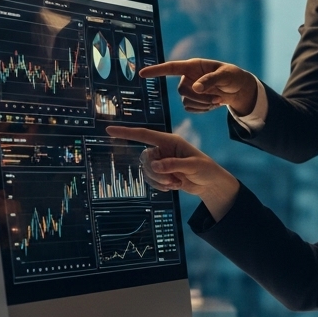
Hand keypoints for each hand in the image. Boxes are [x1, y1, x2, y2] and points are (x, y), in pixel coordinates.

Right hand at [105, 126, 239, 219]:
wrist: (209, 183)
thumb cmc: (205, 169)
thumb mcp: (193, 166)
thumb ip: (174, 165)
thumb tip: (156, 166)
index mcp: (170, 141)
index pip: (144, 135)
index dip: (126, 132)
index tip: (109, 130)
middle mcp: (163, 150)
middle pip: (144, 158)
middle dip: (155, 172)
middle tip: (173, 179)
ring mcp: (161, 162)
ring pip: (146, 171)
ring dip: (159, 181)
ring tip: (176, 183)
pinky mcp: (161, 174)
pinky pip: (150, 180)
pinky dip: (160, 186)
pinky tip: (174, 186)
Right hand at [139, 59, 257, 115]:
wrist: (238, 89)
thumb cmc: (233, 76)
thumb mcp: (226, 75)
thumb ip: (211, 80)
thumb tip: (196, 88)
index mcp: (193, 66)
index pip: (171, 67)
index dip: (156, 70)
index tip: (142, 73)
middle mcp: (188, 77)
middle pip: (182, 91)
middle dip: (199, 97)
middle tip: (217, 98)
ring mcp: (189, 90)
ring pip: (186, 102)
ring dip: (203, 104)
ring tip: (219, 99)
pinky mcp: (192, 101)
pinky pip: (191, 109)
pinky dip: (203, 109)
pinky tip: (214, 104)